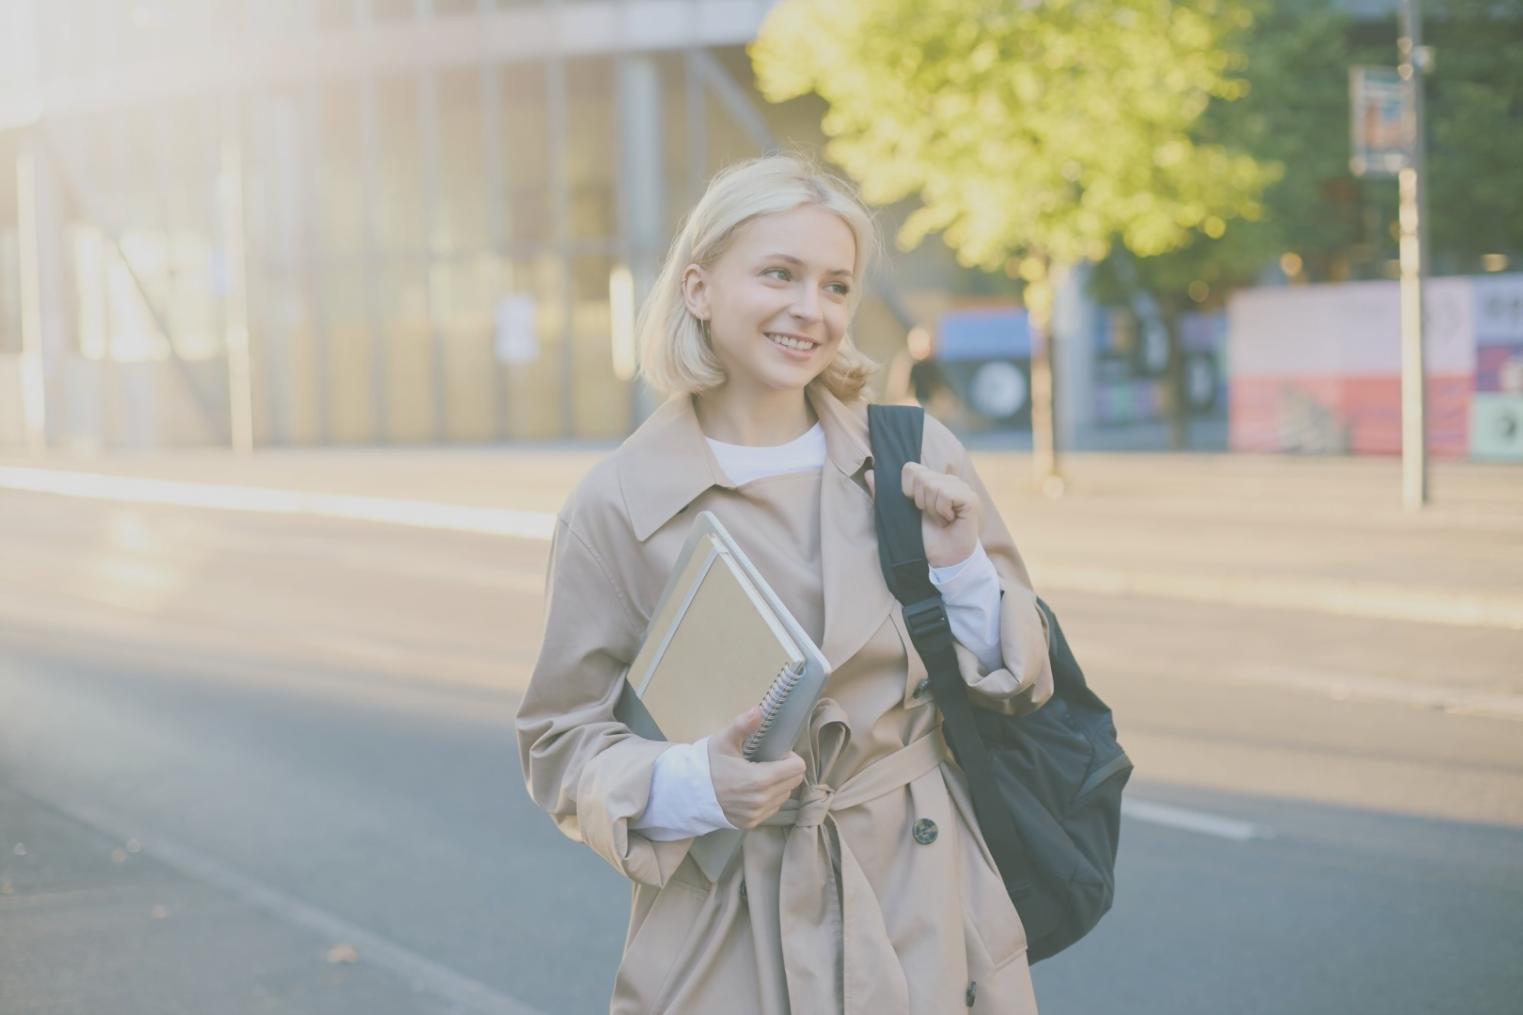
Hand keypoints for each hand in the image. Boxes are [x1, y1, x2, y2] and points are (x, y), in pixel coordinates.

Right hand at [706, 707, 806, 829]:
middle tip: (767, 762)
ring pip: (784, 795)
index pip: (797, 768)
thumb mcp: (724, 741)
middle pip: (794, 782)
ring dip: (779, 785)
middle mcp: (762, 800)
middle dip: (786, 770)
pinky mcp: (751, 823)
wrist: (689, 792)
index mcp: (760, 779)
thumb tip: (758, 710)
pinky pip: (772, 808)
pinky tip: (753, 790)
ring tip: (760, 776)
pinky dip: (769, 798)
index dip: (790, 757)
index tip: (776, 753)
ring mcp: (757, 814)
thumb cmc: (709, 764)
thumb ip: (742, 725)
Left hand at [865, 462, 980, 567]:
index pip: (910, 469)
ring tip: (941, 520)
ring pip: (932, 485)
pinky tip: (950, 520)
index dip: (907, 490)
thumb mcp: (900, 515)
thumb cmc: (924, 538)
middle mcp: (948, 480)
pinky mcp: (971, 498)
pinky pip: (946, 493)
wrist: (942, 560)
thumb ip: (885, 495)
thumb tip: (869, 473)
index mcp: (932, 480)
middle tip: (931, 516)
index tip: (916, 509)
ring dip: (931, 508)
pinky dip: (942, 510)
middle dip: (919, 500)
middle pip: (920, 476)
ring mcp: (961, 487)